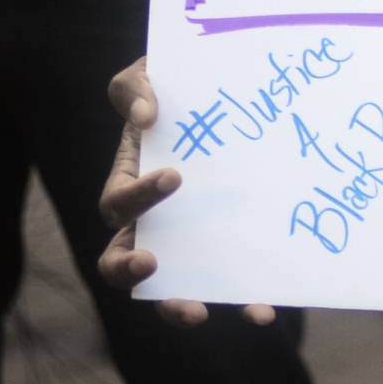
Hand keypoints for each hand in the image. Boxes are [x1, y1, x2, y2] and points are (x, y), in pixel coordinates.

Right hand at [97, 57, 278, 326]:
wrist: (220, 91)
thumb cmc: (174, 85)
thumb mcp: (147, 74)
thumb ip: (134, 86)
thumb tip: (145, 114)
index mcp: (130, 182)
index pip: (118, 204)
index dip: (138, 198)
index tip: (175, 177)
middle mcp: (152, 221)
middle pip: (122, 261)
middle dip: (129, 271)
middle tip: (151, 265)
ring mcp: (188, 239)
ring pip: (169, 288)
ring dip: (181, 304)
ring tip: (202, 309)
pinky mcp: (224, 249)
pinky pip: (225, 284)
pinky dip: (240, 300)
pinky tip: (264, 308)